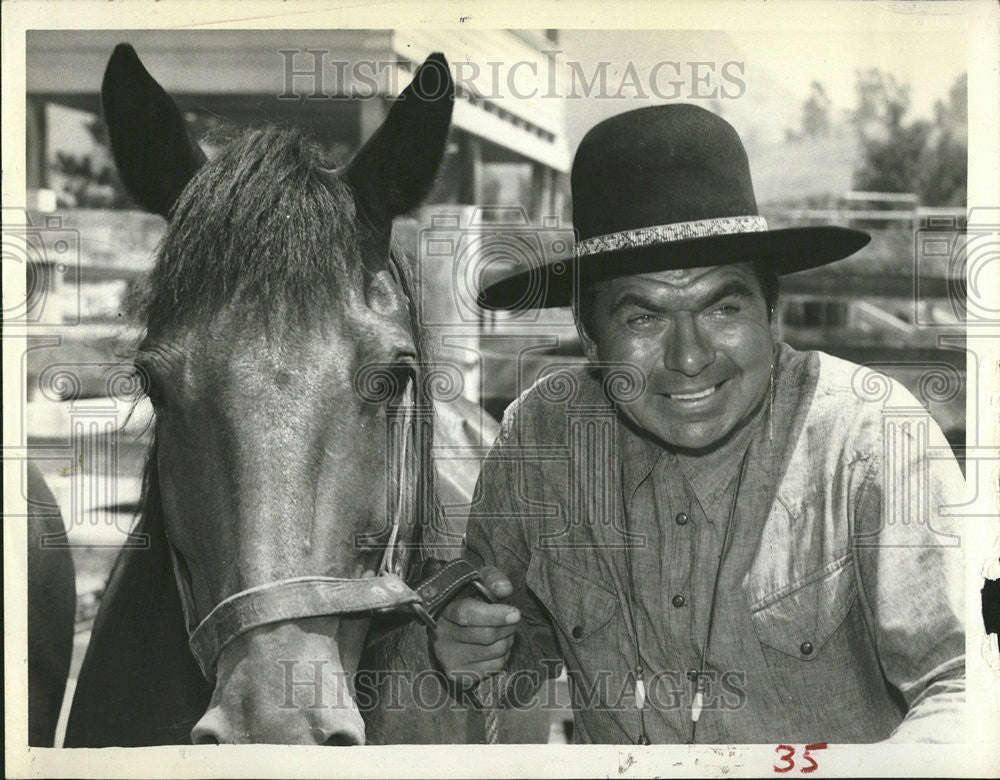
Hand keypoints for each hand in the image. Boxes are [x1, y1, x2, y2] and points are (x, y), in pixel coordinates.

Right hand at [431, 566, 520, 687]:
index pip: (468, 614)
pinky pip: (495, 667)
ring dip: (508, 640)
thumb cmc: (469, 601)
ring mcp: (448, 657)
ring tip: (504, 632)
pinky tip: (497, 646)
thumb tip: (505, 589)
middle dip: (508, 627)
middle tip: (513, 619)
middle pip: (487, 635)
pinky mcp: (459, 674)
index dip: (495, 615)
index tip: (516, 614)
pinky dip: (504, 655)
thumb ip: (493, 579)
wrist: (451, 629)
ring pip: (495, 651)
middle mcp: (441, 636)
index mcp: (443, 609)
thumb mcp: (478, 583)